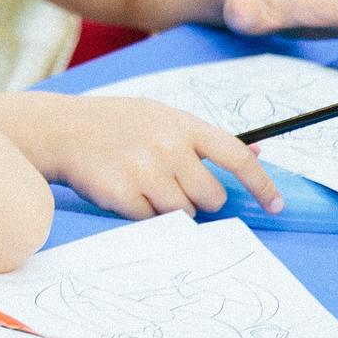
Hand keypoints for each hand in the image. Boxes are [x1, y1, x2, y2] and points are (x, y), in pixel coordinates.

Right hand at [24, 94, 282, 218]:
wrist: (61, 129)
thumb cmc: (115, 123)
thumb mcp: (161, 116)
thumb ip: (204, 137)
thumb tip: (258, 151)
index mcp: (183, 124)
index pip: (236, 157)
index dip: (261, 185)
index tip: (276, 205)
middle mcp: (168, 146)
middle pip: (212, 196)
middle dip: (200, 200)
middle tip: (175, 188)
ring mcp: (145, 171)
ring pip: (182, 213)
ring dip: (170, 209)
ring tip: (145, 186)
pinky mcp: (123, 193)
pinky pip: (150, 221)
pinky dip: (142, 213)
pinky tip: (124, 191)